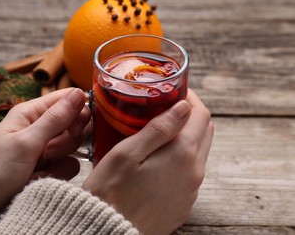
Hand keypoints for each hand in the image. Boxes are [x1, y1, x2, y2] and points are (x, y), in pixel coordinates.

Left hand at [0, 88, 90, 234]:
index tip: (73, 130)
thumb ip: (55, 119)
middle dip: (67, 141)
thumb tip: (79, 93)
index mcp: (32, 113)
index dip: (78, 112)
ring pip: (73, 147)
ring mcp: (45, 149)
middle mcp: (40, 127)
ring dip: (58, 161)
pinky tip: (37, 180)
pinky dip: (55, 175)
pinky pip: (68, 166)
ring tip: (35, 170)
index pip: (68, 99)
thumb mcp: (26, 142)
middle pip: (75, 124)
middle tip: (47, 152)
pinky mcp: (47, 167)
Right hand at [82, 89, 213, 234]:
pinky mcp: (183, 203)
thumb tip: (183, 107)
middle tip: (167, 106)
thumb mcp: (127, 153)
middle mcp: (194, 173)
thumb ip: (158, 128)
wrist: (107, 232)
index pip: (201, 114)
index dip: (190, 97)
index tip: (175, 90)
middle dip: (191, 114)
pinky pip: (191, 172)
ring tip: (160, 130)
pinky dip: (182, 157)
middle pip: (205, 131)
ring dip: (187, 135)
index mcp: (182, 155)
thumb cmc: (110, 192)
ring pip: (199, 152)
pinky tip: (160, 158)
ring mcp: (191, 190)